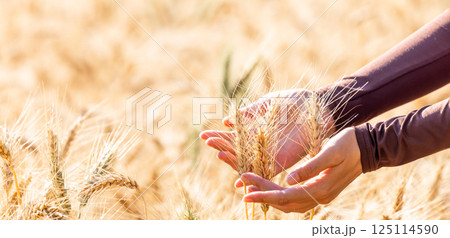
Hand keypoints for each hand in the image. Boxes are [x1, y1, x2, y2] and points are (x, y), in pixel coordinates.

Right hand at [200, 89, 334, 174]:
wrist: (317, 106)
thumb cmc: (294, 102)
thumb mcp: (267, 103)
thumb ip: (249, 113)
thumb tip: (228, 121)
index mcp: (255, 131)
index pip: (233, 137)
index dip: (219, 137)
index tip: (204, 135)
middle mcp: (260, 145)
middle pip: (236, 151)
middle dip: (222, 146)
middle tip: (207, 141)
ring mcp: (271, 153)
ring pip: (247, 162)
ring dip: (233, 160)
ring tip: (219, 154)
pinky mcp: (283, 160)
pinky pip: (266, 172)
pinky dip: (253, 177)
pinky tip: (239, 180)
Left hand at [235, 128, 361, 212]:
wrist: (368, 148)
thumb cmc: (349, 145)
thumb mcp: (329, 152)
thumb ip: (309, 168)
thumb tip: (287, 180)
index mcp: (320, 188)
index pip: (285, 195)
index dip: (263, 193)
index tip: (245, 189)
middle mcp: (319, 197)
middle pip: (284, 202)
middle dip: (262, 194)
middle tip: (241, 186)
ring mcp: (321, 196)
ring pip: (289, 203)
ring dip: (270, 197)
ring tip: (251, 188)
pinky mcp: (320, 191)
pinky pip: (296, 199)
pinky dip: (280, 196)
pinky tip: (270, 188)